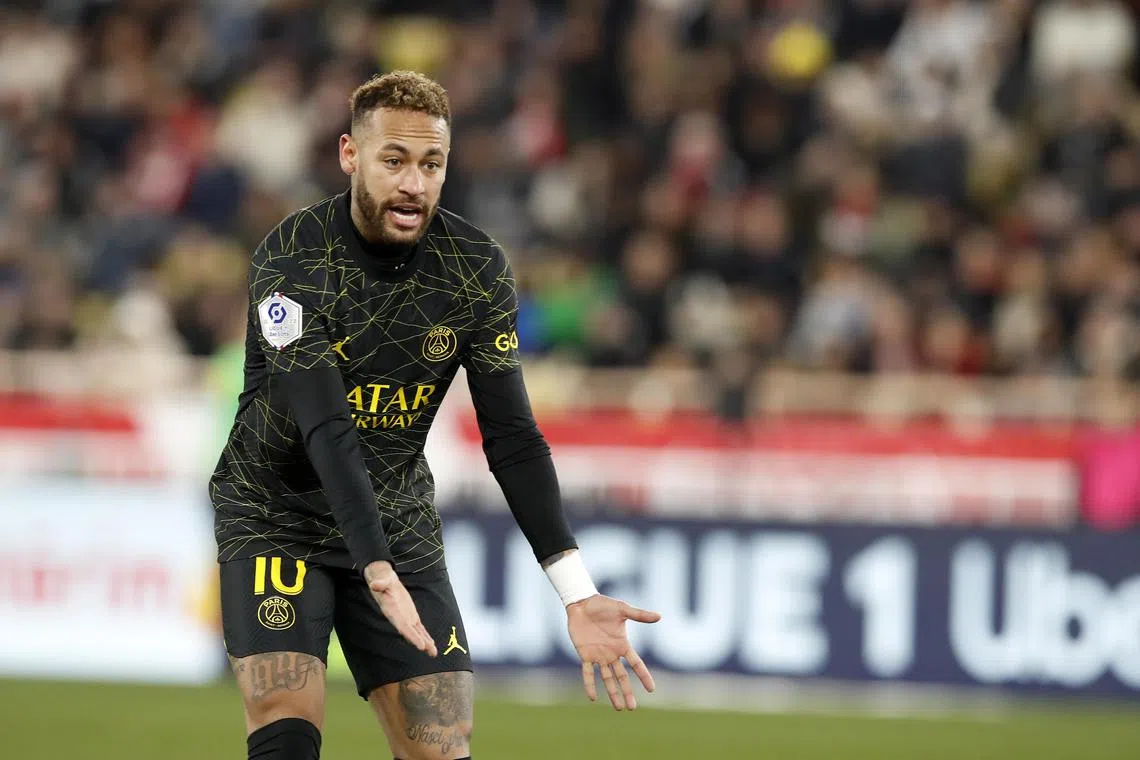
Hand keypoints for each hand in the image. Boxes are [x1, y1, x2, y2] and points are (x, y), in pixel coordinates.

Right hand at [364, 561, 436, 656]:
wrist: (383, 581)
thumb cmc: (382, 581)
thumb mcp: (381, 580)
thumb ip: (379, 584)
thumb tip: (374, 585)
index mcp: (393, 612)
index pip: (403, 627)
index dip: (412, 636)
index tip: (421, 645)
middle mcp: (399, 618)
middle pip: (411, 633)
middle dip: (421, 642)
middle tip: (431, 652)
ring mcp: (405, 618)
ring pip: (416, 632)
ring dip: (425, 642)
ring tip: (434, 652)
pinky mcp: (410, 615)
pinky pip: (418, 627)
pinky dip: (424, 635)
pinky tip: (431, 643)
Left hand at [566, 595, 660, 710]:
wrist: (582, 603)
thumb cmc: (603, 605)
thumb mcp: (623, 610)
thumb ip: (639, 615)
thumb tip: (659, 616)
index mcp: (622, 645)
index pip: (636, 664)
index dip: (644, 676)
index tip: (652, 690)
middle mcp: (612, 653)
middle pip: (622, 677)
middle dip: (627, 692)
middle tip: (632, 708)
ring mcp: (598, 655)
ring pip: (607, 678)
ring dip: (612, 693)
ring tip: (618, 708)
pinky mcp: (585, 654)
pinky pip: (588, 673)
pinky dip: (590, 684)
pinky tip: (593, 697)